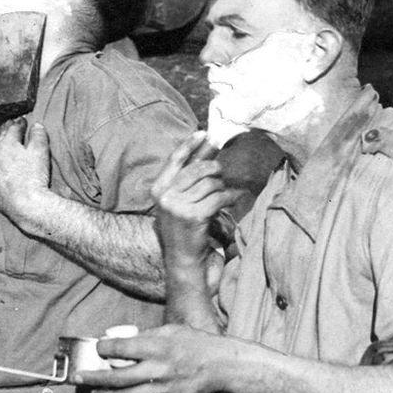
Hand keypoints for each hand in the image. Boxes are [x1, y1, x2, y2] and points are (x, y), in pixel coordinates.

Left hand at [0, 118, 50, 224]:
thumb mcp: (41, 152)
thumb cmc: (34, 177)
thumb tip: (36, 125)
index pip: (13, 129)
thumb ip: (38, 136)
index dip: (19, 123)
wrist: (27, 205)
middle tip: (10, 129)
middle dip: (5, 132)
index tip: (23, 121)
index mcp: (7, 144)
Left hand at [71, 324, 228, 392]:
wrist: (220, 365)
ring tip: (93, 392)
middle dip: (94, 378)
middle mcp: (158, 369)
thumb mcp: (169, 330)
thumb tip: (119, 342)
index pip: (122, 349)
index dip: (105, 348)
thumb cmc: (194, 343)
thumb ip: (144, 337)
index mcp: (157, 347)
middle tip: (78, 377)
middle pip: (118, 377)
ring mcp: (163, 389)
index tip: (97, 348)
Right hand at [151, 131, 245, 265]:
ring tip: (224, 193)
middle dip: (213, 168)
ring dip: (221, 187)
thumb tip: (205, 151)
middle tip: (221, 172)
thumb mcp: (177, 202)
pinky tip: (234, 198)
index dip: (190, 144)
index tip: (204, 133)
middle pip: (196, 169)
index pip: (175, 160)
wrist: (183, 260)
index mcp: (158, 189)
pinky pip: (218, 197)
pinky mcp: (194, 215)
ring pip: (209, 183)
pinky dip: (230, 197)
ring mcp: (178, 205)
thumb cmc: (183, 230)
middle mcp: (165, 195)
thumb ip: (188, 179)